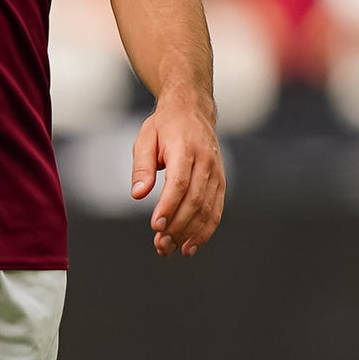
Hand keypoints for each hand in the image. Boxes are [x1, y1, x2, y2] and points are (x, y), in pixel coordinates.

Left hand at [132, 95, 224, 257]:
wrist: (193, 109)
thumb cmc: (164, 126)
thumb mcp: (145, 138)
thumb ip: (141, 167)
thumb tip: (137, 195)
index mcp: (186, 149)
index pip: (179, 183)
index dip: (168, 207)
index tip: (156, 226)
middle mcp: (206, 162)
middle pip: (194, 200)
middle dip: (178, 227)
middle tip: (160, 245)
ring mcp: (217, 173)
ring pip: (208, 209)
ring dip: (191, 233)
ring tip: (172, 250)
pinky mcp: (220, 182)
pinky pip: (216, 210)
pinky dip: (205, 230)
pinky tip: (191, 245)